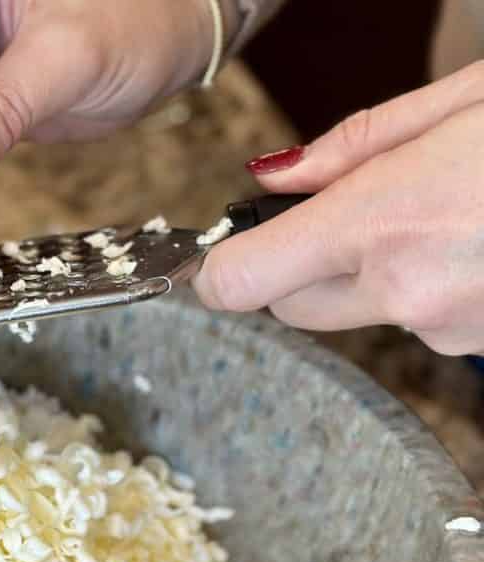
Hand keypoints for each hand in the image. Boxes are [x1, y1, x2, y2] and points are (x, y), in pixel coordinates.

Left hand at [193, 61, 483, 355]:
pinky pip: (414, 322)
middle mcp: (406, 291)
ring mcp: (442, 329)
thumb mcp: (467, 98)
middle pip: (290, 305)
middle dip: (302, 264)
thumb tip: (271, 175)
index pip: (243, 280)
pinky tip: (469, 244)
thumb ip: (355, 144)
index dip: (219, 269)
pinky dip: (425, 289)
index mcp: (386, 221)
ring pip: (356, 312)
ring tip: (440, 216)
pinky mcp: (472, 347)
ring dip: (371, 275)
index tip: (220, 252)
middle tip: (359, 211)